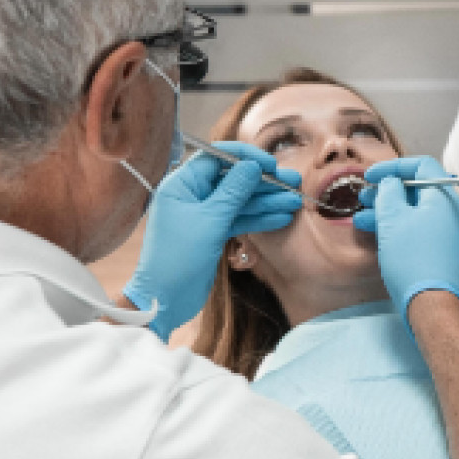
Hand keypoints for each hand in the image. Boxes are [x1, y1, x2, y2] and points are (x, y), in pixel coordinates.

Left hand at [124, 142, 301, 340]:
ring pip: (239, 201)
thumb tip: (252, 166)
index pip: (217, 157)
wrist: (164, 301)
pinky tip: (281, 218)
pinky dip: (258, 219)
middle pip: (232, 179)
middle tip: (293, 182)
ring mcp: (203, 215)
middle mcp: (192, 195)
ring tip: (294, 201)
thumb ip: (234, 191)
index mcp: (182, 184)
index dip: (245, 158)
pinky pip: (238, 219)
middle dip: (263, 182)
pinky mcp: (212, 233)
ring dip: (266, 201)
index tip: (271, 164)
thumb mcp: (210, 221)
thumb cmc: (179, 258)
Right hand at [354, 156, 458, 328]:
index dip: (393, 167)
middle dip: (388, 193)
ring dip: (391, 213)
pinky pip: (425, 232)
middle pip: (420, 191)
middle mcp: (456, 214)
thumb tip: (392, 183)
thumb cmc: (412, 259)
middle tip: (363, 198)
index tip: (370, 177)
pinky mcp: (450, 256)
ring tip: (363, 219)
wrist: (435, 307)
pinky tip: (381, 237)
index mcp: (446, 198)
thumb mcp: (392, 218)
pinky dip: (403, 229)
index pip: (422, 166)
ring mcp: (456, 236)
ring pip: (419, 214)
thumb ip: (389, 192)